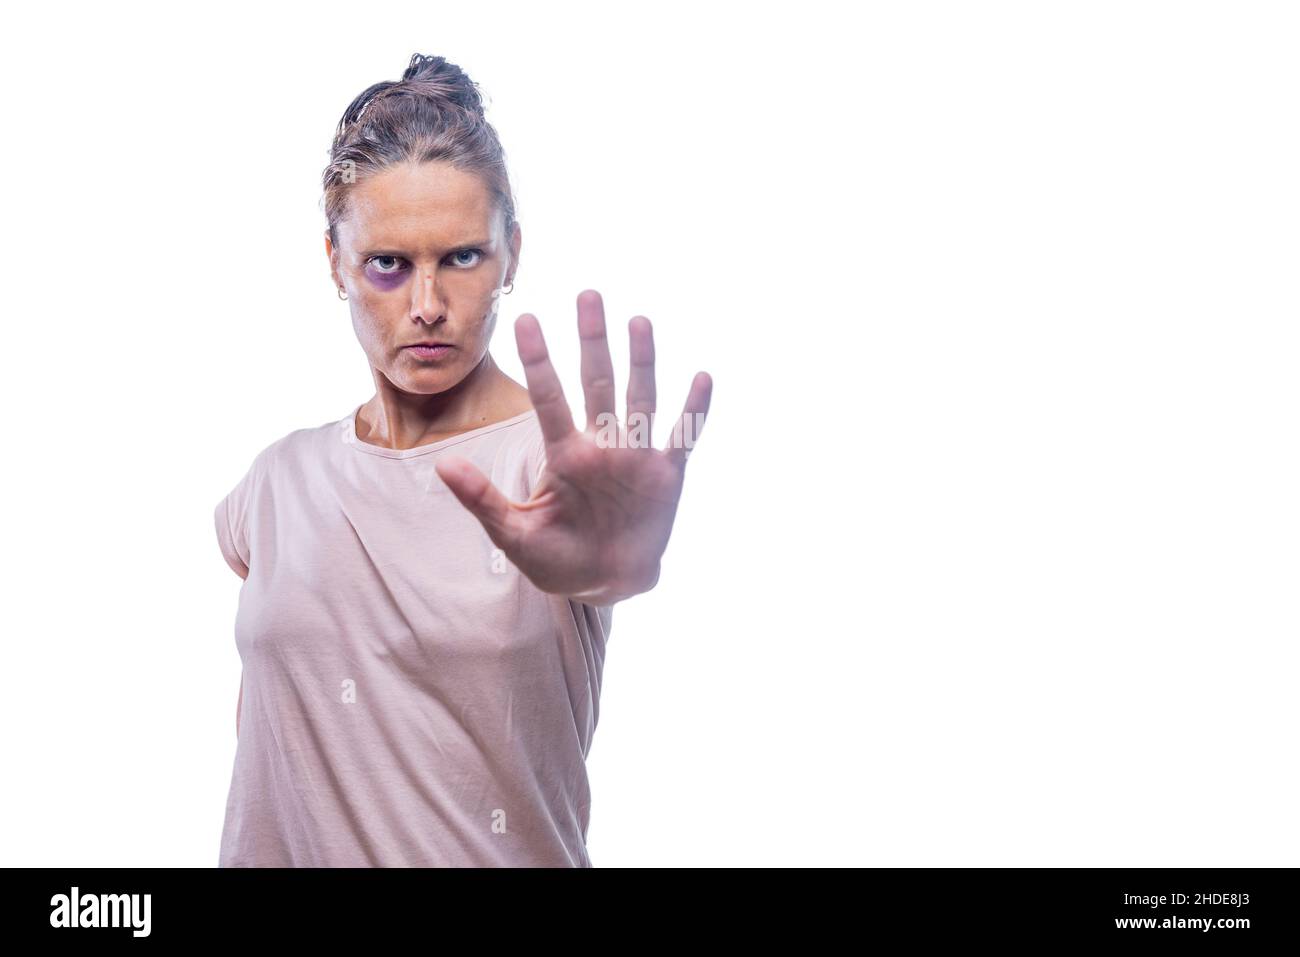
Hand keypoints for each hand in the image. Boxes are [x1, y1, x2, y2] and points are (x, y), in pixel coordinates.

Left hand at [434, 289, 712, 604]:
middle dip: (592, 340)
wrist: (604, 584)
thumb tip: (442, 464)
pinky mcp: (666, 476)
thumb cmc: (556, 559)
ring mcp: (635, 458)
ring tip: (638, 321)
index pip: (549, 399)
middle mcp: (601, 446)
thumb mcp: (513, 534)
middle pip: (597, 383)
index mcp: (564, 456)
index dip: (539, 361)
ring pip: (639, 398)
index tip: (526, 319)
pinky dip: (693, 410)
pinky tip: (702, 377)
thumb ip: (482, 499)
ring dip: (641, 361)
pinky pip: (682, 436)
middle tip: (587, 294)